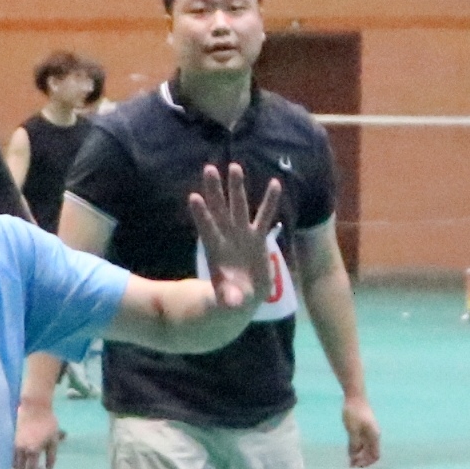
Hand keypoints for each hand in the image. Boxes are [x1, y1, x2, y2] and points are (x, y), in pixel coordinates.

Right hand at [14, 395, 63, 468]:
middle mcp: (21, 450)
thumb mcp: (53, 440)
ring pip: (13, 463)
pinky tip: (23, 455)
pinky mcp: (11, 439)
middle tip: (35, 467)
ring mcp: (14, 444)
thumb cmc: (47, 423)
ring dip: (20, 466)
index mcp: (32, 451)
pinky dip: (15, 459)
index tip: (42, 468)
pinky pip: (10, 455)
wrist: (35, 407)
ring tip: (28, 462)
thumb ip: (51, 457)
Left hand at [185, 162, 287, 311]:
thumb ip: (230, 299)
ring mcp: (243, 234)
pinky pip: (265, 216)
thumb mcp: (229, 302)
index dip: (201, 214)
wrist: (244, 297)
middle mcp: (228, 236)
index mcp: (216, 250)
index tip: (194, 197)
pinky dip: (270, 201)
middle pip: (220, 209)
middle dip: (215, 190)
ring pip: (240, 206)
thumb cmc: (231, 299)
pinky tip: (275, 183)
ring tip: (235, 166)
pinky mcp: (258, 237)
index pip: (207, 228)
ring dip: (238, 187)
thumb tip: (234, 302)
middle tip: (209, 168)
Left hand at [340, 396, 382, 468]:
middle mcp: (373, 436)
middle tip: (351, 467)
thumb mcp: (352, 430)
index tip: (356, 467)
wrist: (355, 396)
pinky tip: (349, 453)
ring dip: (359, 456)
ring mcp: (368, 432)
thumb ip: (354, 444)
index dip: (367, 463)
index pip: (375, 456)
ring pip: (366, 449)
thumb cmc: (354, 413)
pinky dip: (357, 449)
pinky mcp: (363, 428)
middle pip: (371, 454)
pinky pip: (361, 443)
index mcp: (374, 436)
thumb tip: (354, 457)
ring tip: (349, 462)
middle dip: (363, 461)